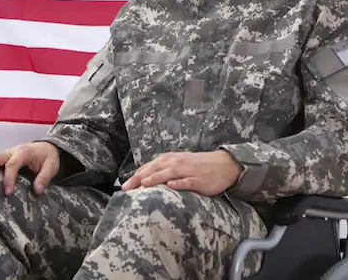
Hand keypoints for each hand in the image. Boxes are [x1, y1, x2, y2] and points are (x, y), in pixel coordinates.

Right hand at [0, 141, 59, 195]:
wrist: (47, 148)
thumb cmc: (48, 158)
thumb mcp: (52, 166)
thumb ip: (45, 177)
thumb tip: (37, 191)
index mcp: (23, 152)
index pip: (13, 164)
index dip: (9, 178)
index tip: (8, 193)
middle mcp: (11, 151)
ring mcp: (4, 154)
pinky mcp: (0, 159)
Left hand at [121, 150, 242, 195]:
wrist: (223, 164)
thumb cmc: (197, 166)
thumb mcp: (178, 164)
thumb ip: (162, 170)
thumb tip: (143, 179)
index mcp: (170, 159)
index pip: (149, 167)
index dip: (136, 176)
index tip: (124, 187)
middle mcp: (177, 163)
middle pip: (156, 169)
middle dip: (140, 178)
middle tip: (127, 188)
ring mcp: (188, 171)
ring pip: (169, 173)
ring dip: (156, 178)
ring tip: (144, 184)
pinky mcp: (199, 179)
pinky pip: (188, 181)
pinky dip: (179, 183)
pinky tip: (171, 186)